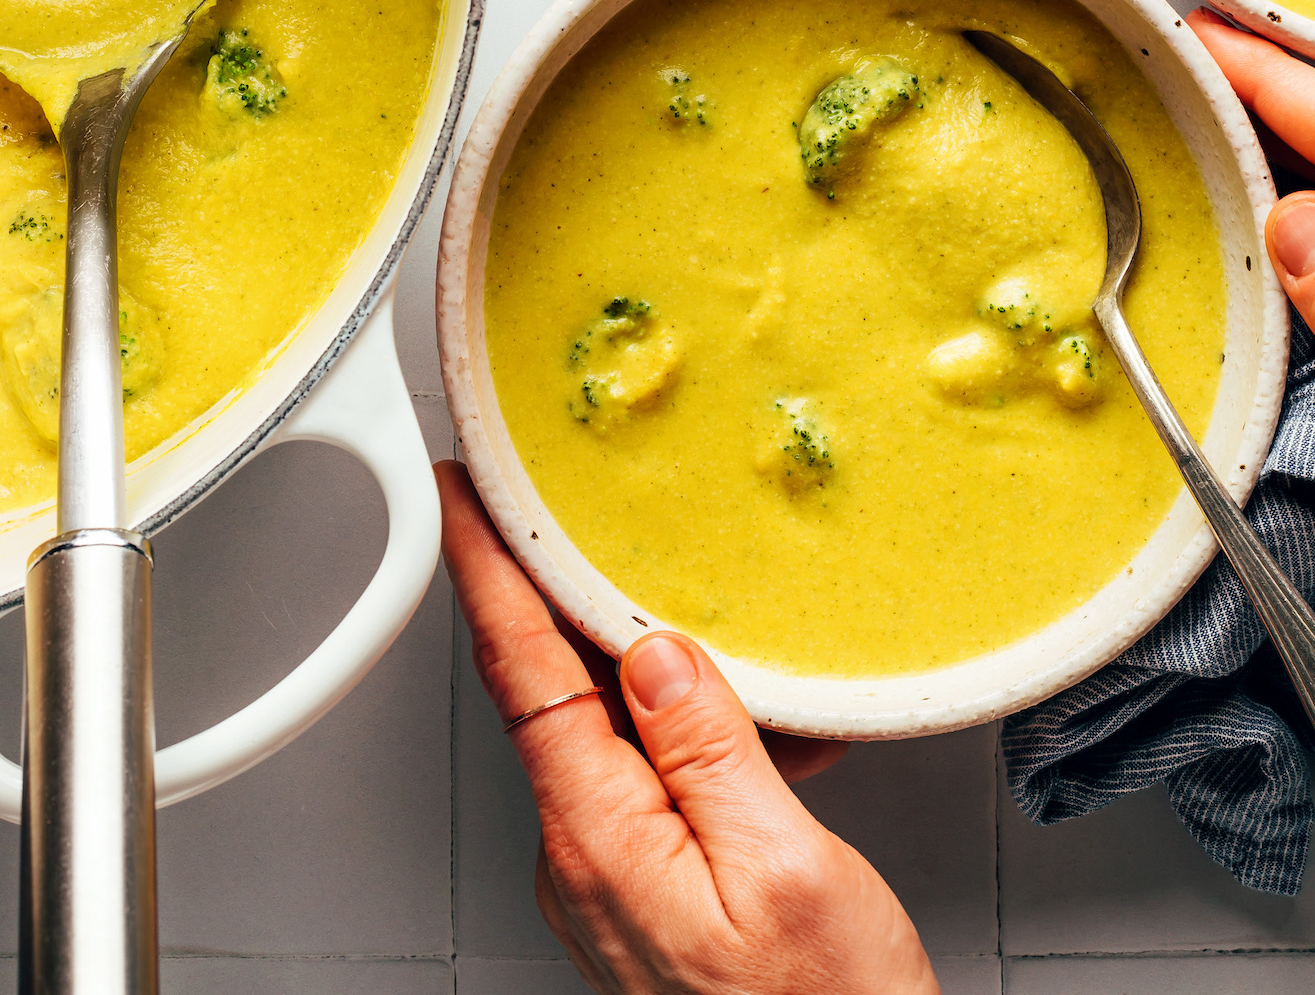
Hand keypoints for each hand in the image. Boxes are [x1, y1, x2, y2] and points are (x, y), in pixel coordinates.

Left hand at [436, 463, 938, 994]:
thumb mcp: (786, 868)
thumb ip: (710, 750)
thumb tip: (656, 651)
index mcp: (603, 842)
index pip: (523, 674)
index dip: (486, 572)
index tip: (456, 495)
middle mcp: (588, 859)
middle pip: (556, 688)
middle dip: (567, 593)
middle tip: (569, 508)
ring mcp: (615, 878)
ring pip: (613, 728)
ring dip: (658, 668)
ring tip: (724, 631)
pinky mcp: (650, 892)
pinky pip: (653, 775)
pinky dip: (699, 731)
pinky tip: (764, 729)